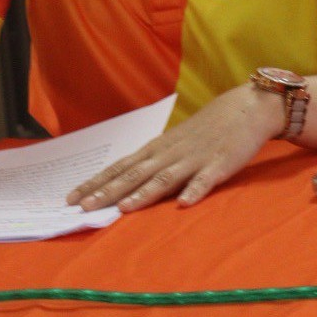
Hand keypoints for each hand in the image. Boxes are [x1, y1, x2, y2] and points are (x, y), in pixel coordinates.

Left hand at [66, 85, 287, 211]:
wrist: (245, 108)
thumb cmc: (206, 129)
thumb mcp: (174, 143)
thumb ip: (154, 163)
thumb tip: (125, 184)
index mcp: (157, 149)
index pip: (120, 167)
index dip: (96, 182)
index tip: (72, 197)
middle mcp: (170, 153)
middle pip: (134, 174)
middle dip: (108, 191)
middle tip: (83, 207)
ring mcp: (194, 159)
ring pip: (164, 177)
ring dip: (143, 193)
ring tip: (124, 208)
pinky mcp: (220, 164)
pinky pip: (206, 180)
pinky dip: (194, 190)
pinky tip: (185, 203)